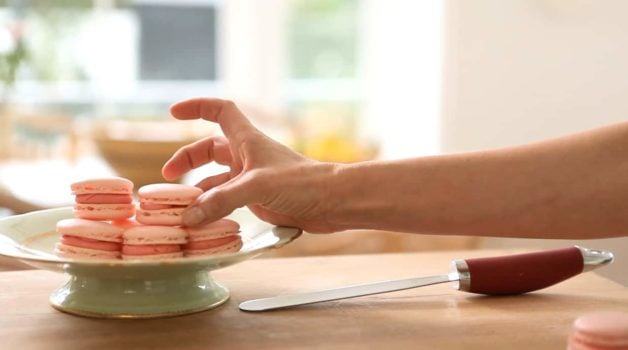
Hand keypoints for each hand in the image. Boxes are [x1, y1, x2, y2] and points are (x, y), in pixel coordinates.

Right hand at [162, 98, 337, 231]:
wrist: (332, 202)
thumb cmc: (301, 182)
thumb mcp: (257, 187)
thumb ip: (221, 200)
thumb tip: (188, 216)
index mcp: (247, 140)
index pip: (220, 111)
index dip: (197, 107)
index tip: (174, 112)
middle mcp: (247, 157)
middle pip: (209, 149)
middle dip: (187, 159)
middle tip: (168, 177)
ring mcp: (252, 179)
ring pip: (216, 179)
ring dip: (198, 190)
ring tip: (180, 206)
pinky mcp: (258, 200)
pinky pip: (227, 201)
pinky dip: (213, 209)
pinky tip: (203, 222)